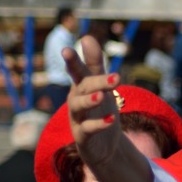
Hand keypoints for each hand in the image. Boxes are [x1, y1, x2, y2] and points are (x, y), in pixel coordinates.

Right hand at [62, 35, 122, 170]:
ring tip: (101, 96)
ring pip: (78, 107)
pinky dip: (98, 124)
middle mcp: (76, 100)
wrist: (104, 145)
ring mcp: (77, 118)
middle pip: (83, 87)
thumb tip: (87, 37)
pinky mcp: (82, 136)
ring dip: (89, 101)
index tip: (66, 50)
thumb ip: (95, 63)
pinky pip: (87, 129)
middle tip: (115, 77)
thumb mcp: (100, 85)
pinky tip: (110, 119)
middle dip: (97, 81)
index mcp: (81, 86)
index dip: (73, 61)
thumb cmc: (99, 110)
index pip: (77, 71)